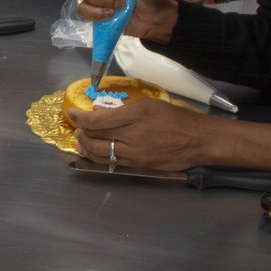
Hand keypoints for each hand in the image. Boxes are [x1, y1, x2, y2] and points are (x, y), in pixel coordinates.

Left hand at [64, 95, 214, 172]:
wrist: (198, 140)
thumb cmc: (176, 118)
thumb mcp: (149, 104)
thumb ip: (123, 110)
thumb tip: (100, 112)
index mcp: (135, 116)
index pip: (97, 120)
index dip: (80, 117)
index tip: (72, 113)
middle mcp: (132, 136)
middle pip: (95, 137)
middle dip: (81, 133)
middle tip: (78, 128)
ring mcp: (135, 154)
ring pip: (99, 153)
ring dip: (86, 147)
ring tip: (82, 141)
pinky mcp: (139, 166)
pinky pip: (112, 163)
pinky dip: (99, 157)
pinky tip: (96, 152)